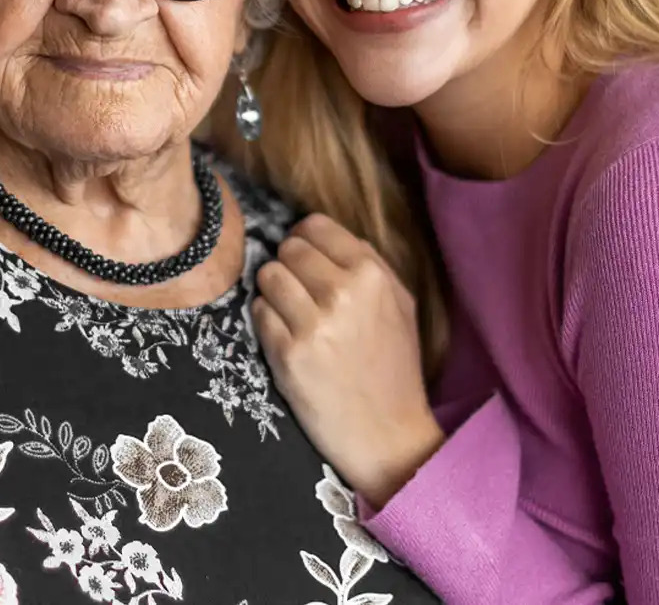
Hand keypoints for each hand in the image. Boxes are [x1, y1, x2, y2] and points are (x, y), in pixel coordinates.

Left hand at [251, 214, 445, 509]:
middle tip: (299, 292)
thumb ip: (368, 264)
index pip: (315, 226)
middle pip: (288, 249)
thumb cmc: (393, 368)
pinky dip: (266, 320)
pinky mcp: (287, 353)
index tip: (305, 258)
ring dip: (274, 292)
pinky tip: (286, 337)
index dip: (304, 239)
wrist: (386, 433)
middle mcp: (342, 293)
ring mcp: (313, 323)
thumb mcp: (400, 305)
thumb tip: (322, 234)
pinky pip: (258, 312)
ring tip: (291, 314)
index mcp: (372, 274)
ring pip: (268, 276)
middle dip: (289, 266)